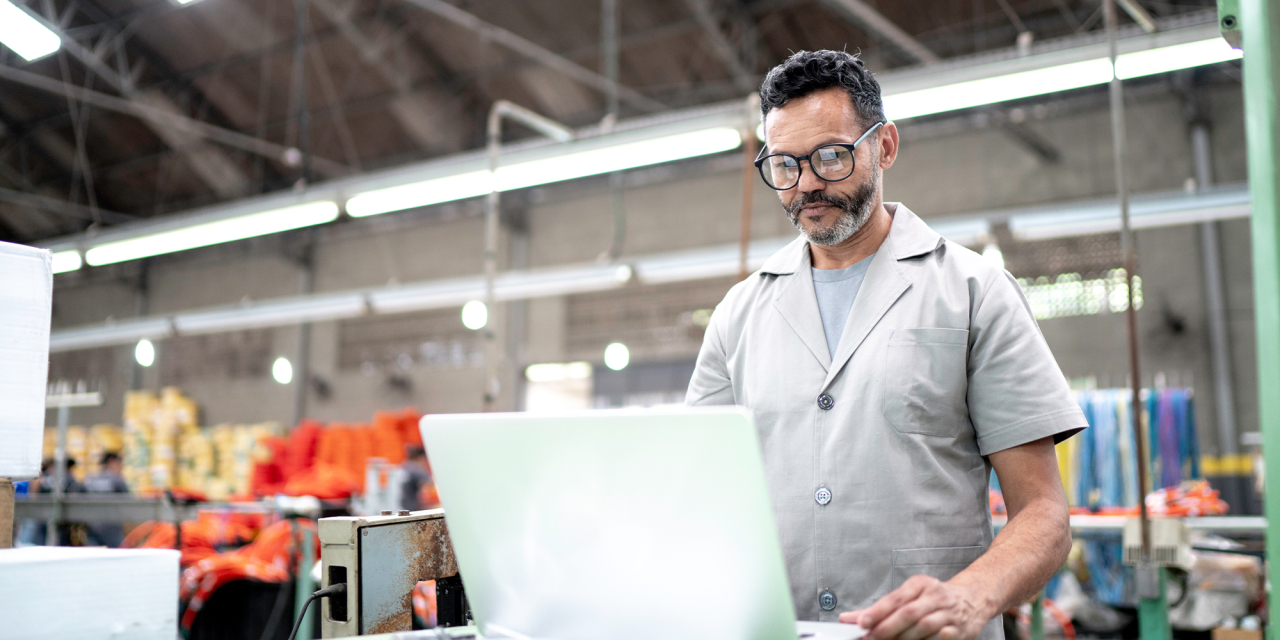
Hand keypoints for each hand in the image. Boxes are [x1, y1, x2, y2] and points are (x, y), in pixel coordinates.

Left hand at [838, 576, 990, 639]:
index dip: (878, 611)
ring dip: (903, 638)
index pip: (896, 598)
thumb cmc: (935, 597)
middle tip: (870, 637)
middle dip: (887, 628)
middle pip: (909, 614)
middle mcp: (935, 597)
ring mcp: (948, 615)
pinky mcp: (958, 632)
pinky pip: (939, 639)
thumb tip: (850, 619)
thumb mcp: (910, 594)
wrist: (973, 599)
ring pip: (923, 628)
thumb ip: (880, 608)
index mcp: (920, 584)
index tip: (862, 621)